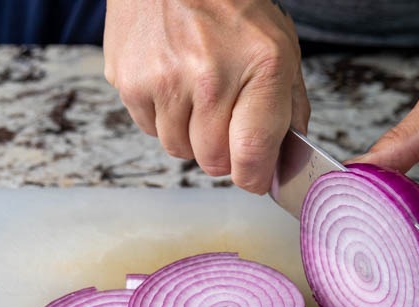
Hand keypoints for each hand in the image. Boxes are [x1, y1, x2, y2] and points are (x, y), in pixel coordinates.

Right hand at [103, 0, 309, 193]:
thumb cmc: (231, 6)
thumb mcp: (280, 47)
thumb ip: (289, 106)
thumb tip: (284, 158)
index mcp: (260, 69)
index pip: (252, 155)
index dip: (254, 177)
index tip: (255, 177)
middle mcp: (209, 78)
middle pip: (213, 162)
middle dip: (223, 154)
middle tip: (225, 124)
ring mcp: (163, 81)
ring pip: (178, 150)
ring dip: (190, 136)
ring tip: (196, 96)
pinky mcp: (128, 80)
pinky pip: (148, 128)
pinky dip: (162, 117)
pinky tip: (171, 83)